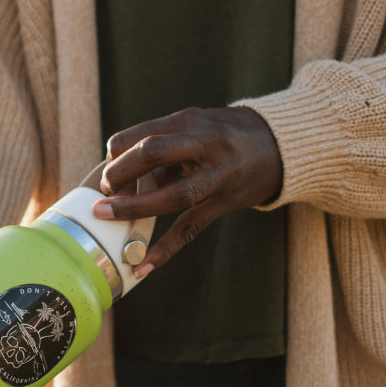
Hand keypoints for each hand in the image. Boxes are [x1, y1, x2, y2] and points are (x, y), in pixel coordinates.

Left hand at [93, 106, 281, 277]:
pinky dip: (165, 249)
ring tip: (106, 216)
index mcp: (190, 121)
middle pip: (153, 153)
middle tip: (104, 191)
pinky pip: (191, 228)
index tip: (108, 171)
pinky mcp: (226, 202)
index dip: (116, 155)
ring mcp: (218, 176)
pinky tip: (143, 265)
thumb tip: (119, 180)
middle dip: (119, 174)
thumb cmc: (223, 135)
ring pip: (172, 194)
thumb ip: (160, 149)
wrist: (281, 144)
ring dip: (134, 208)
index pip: (140, 136)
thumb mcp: (194, 128)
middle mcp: (205, 145)